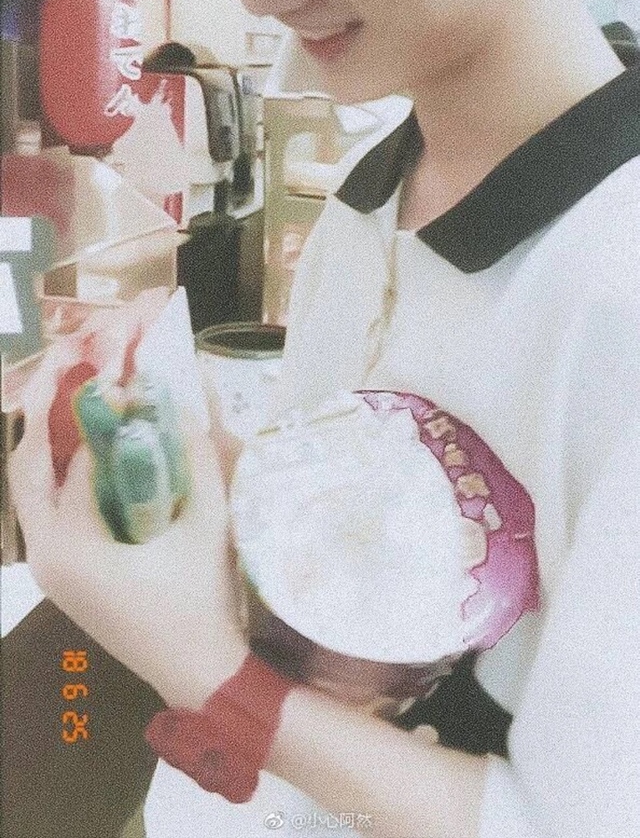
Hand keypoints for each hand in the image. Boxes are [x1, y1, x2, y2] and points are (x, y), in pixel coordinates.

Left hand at [9, 334, 246, 710]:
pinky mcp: (62, 579)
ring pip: (35, 493)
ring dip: (55, 448)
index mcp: (71, 543)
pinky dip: (67, 480)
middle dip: (49, 418)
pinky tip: (98, 456)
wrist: (198, 672)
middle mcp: (45, 556)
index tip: (123, 380)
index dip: (101, 416)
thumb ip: (199, 454)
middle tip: (76, 374)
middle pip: (29, 470)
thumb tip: (190, 395)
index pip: (76, 461)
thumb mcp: (206, 520)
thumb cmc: (201, 599)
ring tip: (85, 405)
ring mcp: (49, 571)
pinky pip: (51, 515)